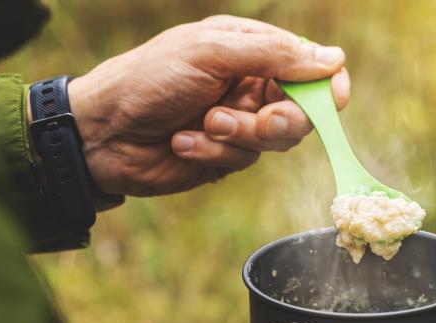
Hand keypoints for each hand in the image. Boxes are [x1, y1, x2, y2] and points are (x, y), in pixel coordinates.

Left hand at [63, 15, 349, 196]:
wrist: (102, 132)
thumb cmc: (149, 79)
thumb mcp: (211, 53)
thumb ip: (274, 55)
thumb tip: (333, 60)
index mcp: (249, 48)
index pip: (309, 66)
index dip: (326, 85)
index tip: (334, 100)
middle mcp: (250, 84)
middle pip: (302, 110)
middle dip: (279, 120)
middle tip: (256, 122)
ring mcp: (239, 121)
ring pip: (277, 140)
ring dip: (238, 136)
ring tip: (202, 126)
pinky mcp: (225, 155)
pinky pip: (244, 160)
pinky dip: (213, 153)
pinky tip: (182, 142)